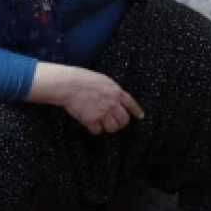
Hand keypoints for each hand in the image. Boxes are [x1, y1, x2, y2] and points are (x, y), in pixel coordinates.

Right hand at [29, 63, 144, 134]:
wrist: (69, 84)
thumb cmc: (83, 79)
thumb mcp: (104, 80)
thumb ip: (112, 90)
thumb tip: (116, 97)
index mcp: (117, 92)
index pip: (132, 104)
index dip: (137, 111)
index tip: (140, 116)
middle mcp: (113, 104)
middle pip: (124, 120)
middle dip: (121, 123)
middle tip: (115, 123)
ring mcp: (103, 113)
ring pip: (113, 128)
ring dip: (108, 127)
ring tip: (103, 124)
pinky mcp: (91, 120)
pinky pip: (98, 131)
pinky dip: (95, 129)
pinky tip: (92, 125)